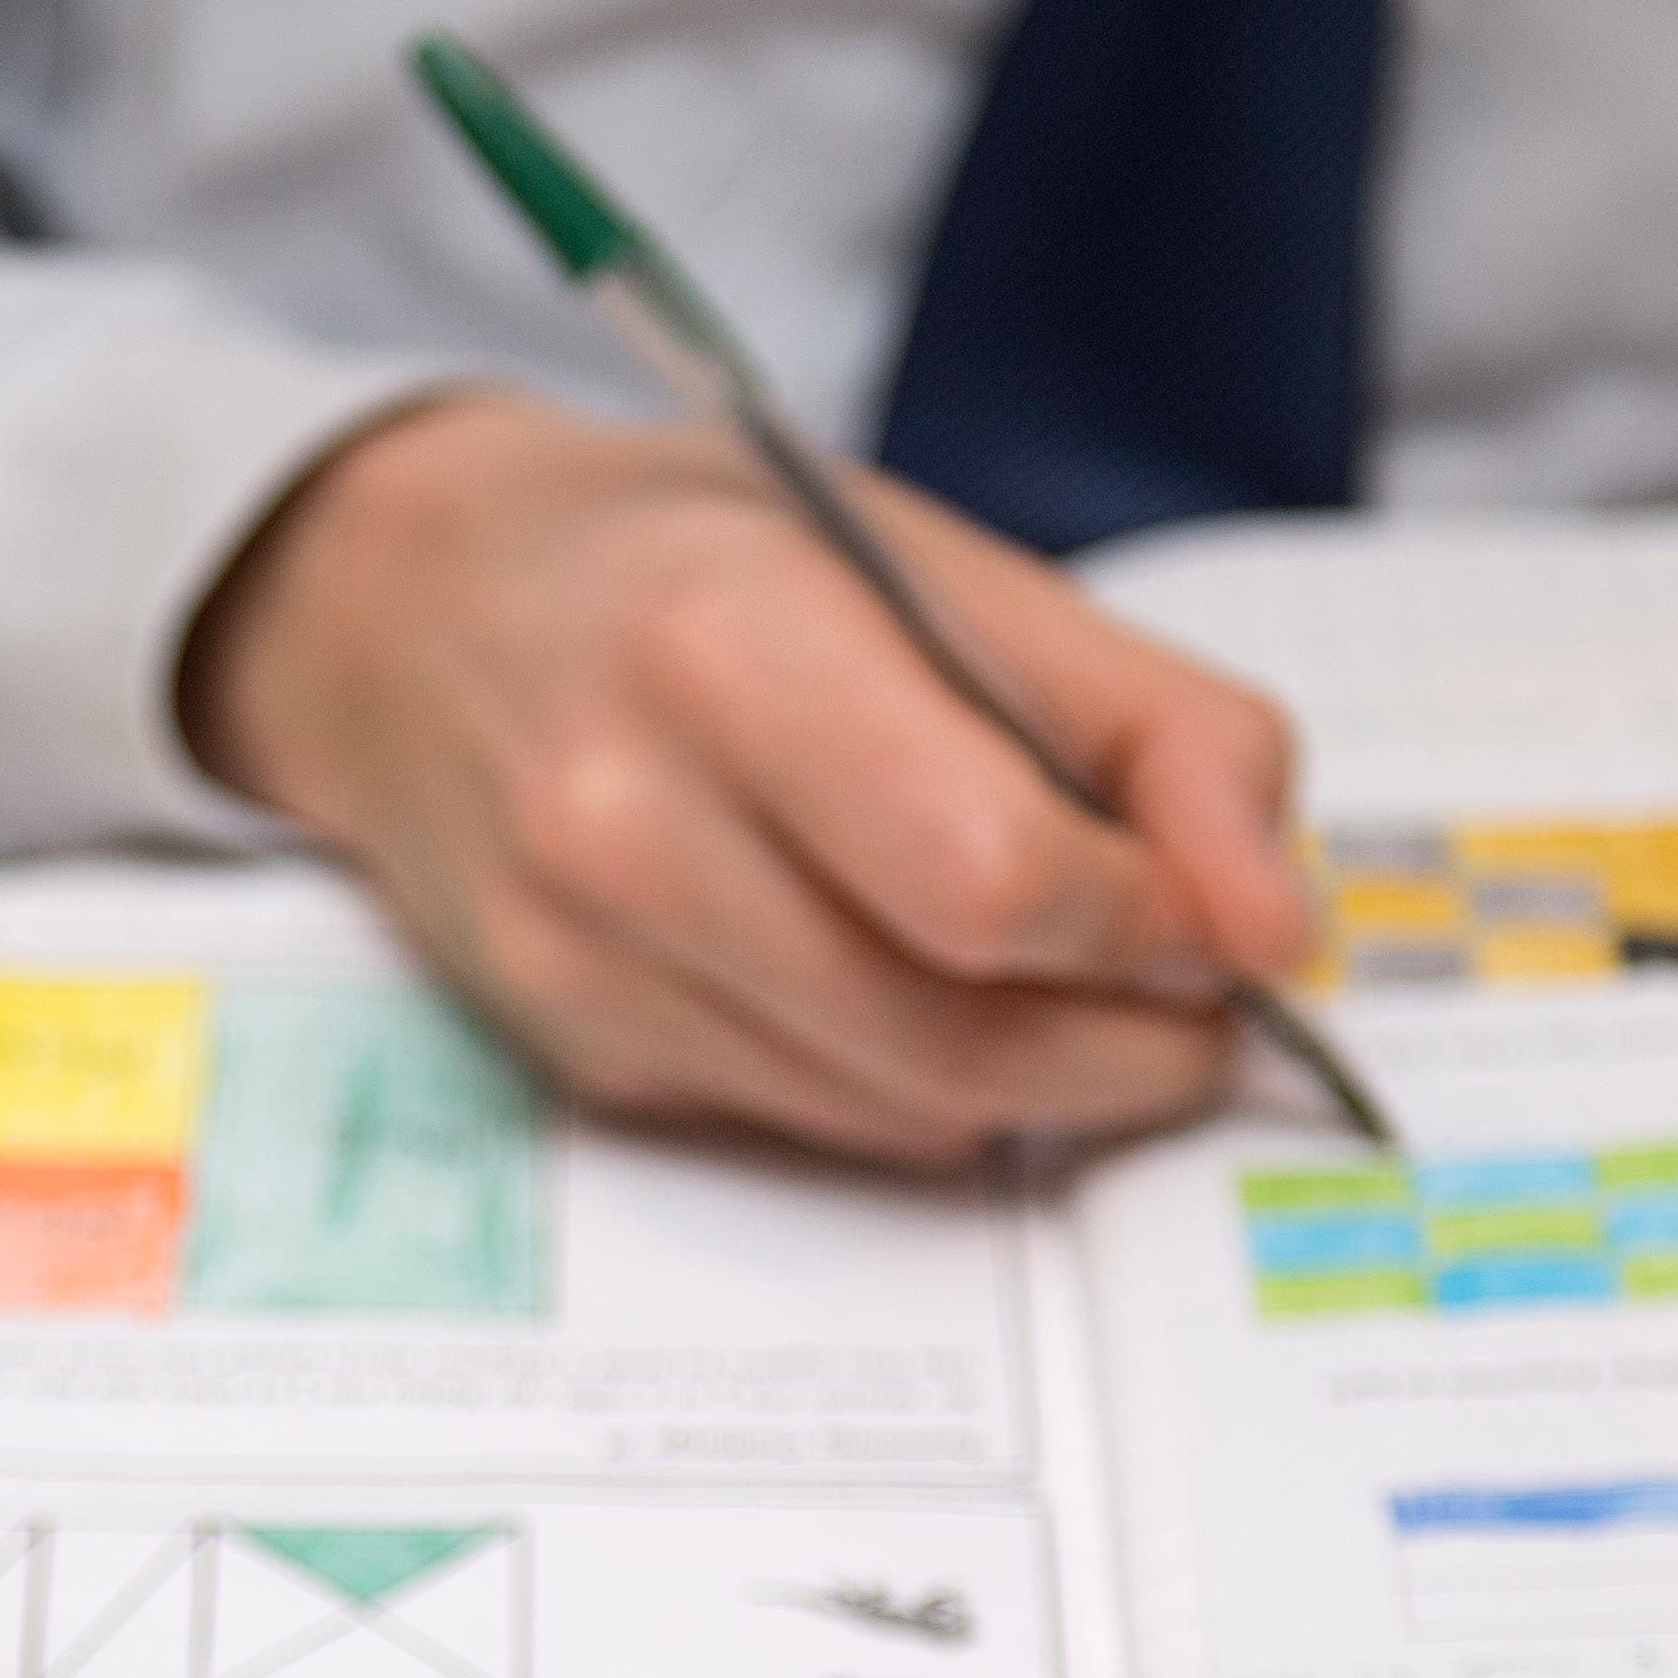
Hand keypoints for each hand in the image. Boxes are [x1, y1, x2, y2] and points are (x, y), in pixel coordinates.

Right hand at [175, 388, 1311, 1164]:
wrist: (400, 613)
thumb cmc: (684, 560)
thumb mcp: (935, 555)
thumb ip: (1149, 724)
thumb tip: (1277, 919)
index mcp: (728, 652)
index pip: (995, 882)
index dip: (1156, 925)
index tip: (1226, 908)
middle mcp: (626, 826)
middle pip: (960, 1036)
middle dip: (1135, 1040)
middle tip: (1195, 987)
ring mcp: (586, 962)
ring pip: (905, 1110)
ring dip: (1045, 1077)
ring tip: (1078, 978)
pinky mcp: (582, 1054)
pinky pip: (821, 1122)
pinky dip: (924, 1082)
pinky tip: (923, 980)